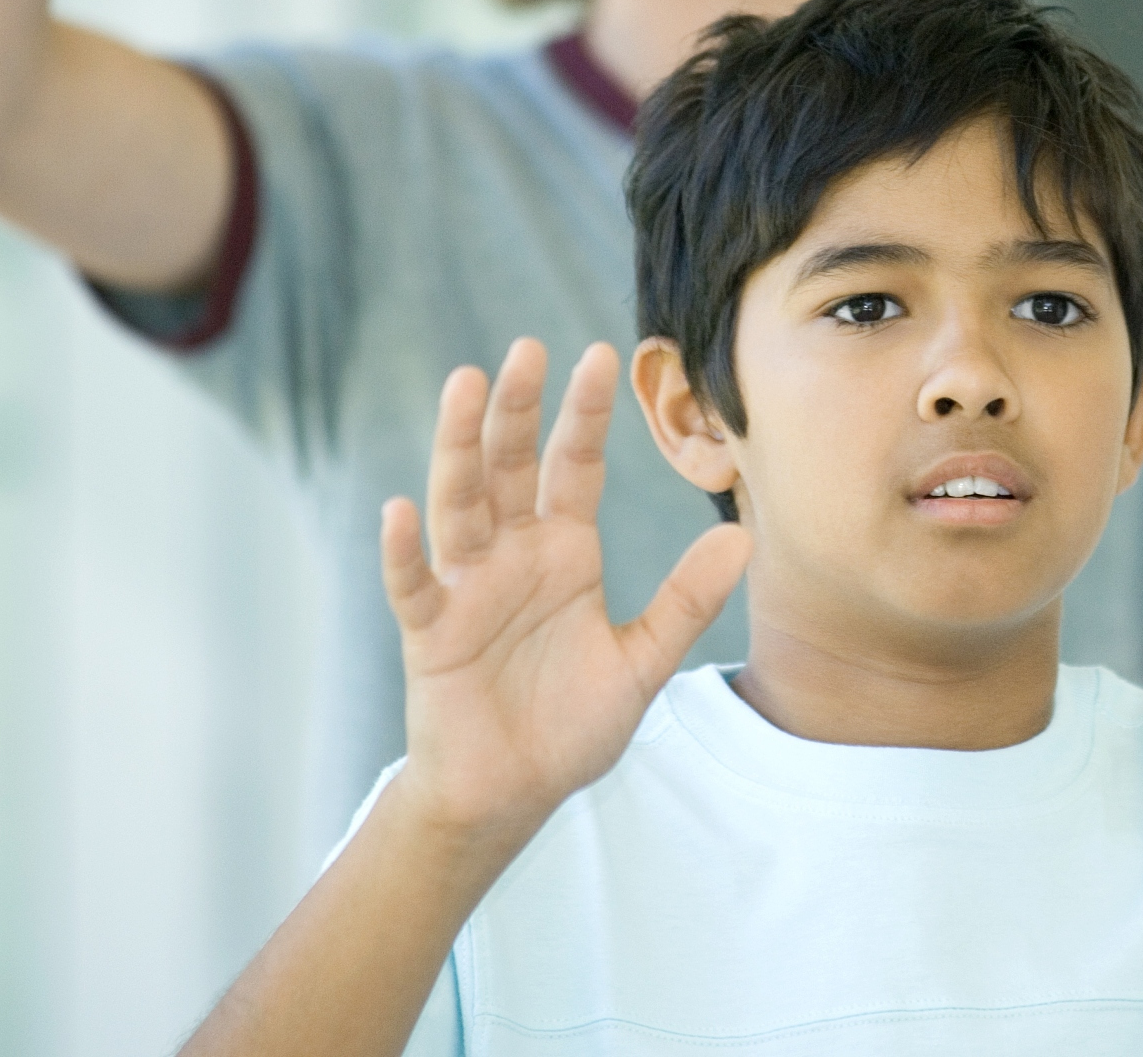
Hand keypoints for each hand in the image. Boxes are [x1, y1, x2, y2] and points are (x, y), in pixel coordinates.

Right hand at [379, 339, 750, 839]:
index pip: (574, 467)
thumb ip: (686, 601)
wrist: (513, 793)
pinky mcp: (430, 634)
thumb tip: (742, 536)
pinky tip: (401, 511)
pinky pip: (414, 585)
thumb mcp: (642, 660)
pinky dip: (405, 551)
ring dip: (459, 448)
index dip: (584, 415)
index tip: (598, 354)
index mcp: (564, 553)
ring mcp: (466, 589)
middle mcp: (512, 556)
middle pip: (511, 467)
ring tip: (464, 387)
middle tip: (526, 349)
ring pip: (460, 505)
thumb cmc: (569, 724)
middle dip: (517, 409)